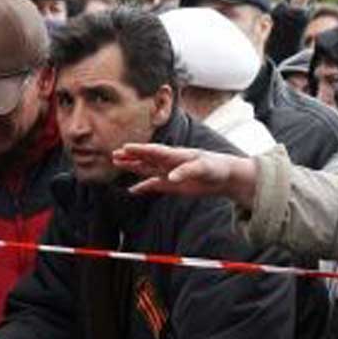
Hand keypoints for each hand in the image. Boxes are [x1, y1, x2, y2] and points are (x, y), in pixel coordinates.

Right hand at [113, 144, 256, 204]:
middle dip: (131, 156)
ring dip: (132, 167)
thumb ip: (186, 171)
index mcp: (175, 154)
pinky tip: (132, 191)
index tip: (126, 148)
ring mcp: (168, 173)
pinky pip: (153, 185)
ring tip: (116, 163)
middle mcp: (168, 162)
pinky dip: (143, 188)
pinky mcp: (171, 185)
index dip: (140, 150)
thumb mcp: (202, 168)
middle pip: (146, 158)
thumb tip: (171, 178)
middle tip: (115, 155)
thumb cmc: (214, 166)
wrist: (223, 176)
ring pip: (146, 169)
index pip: (154, 151)